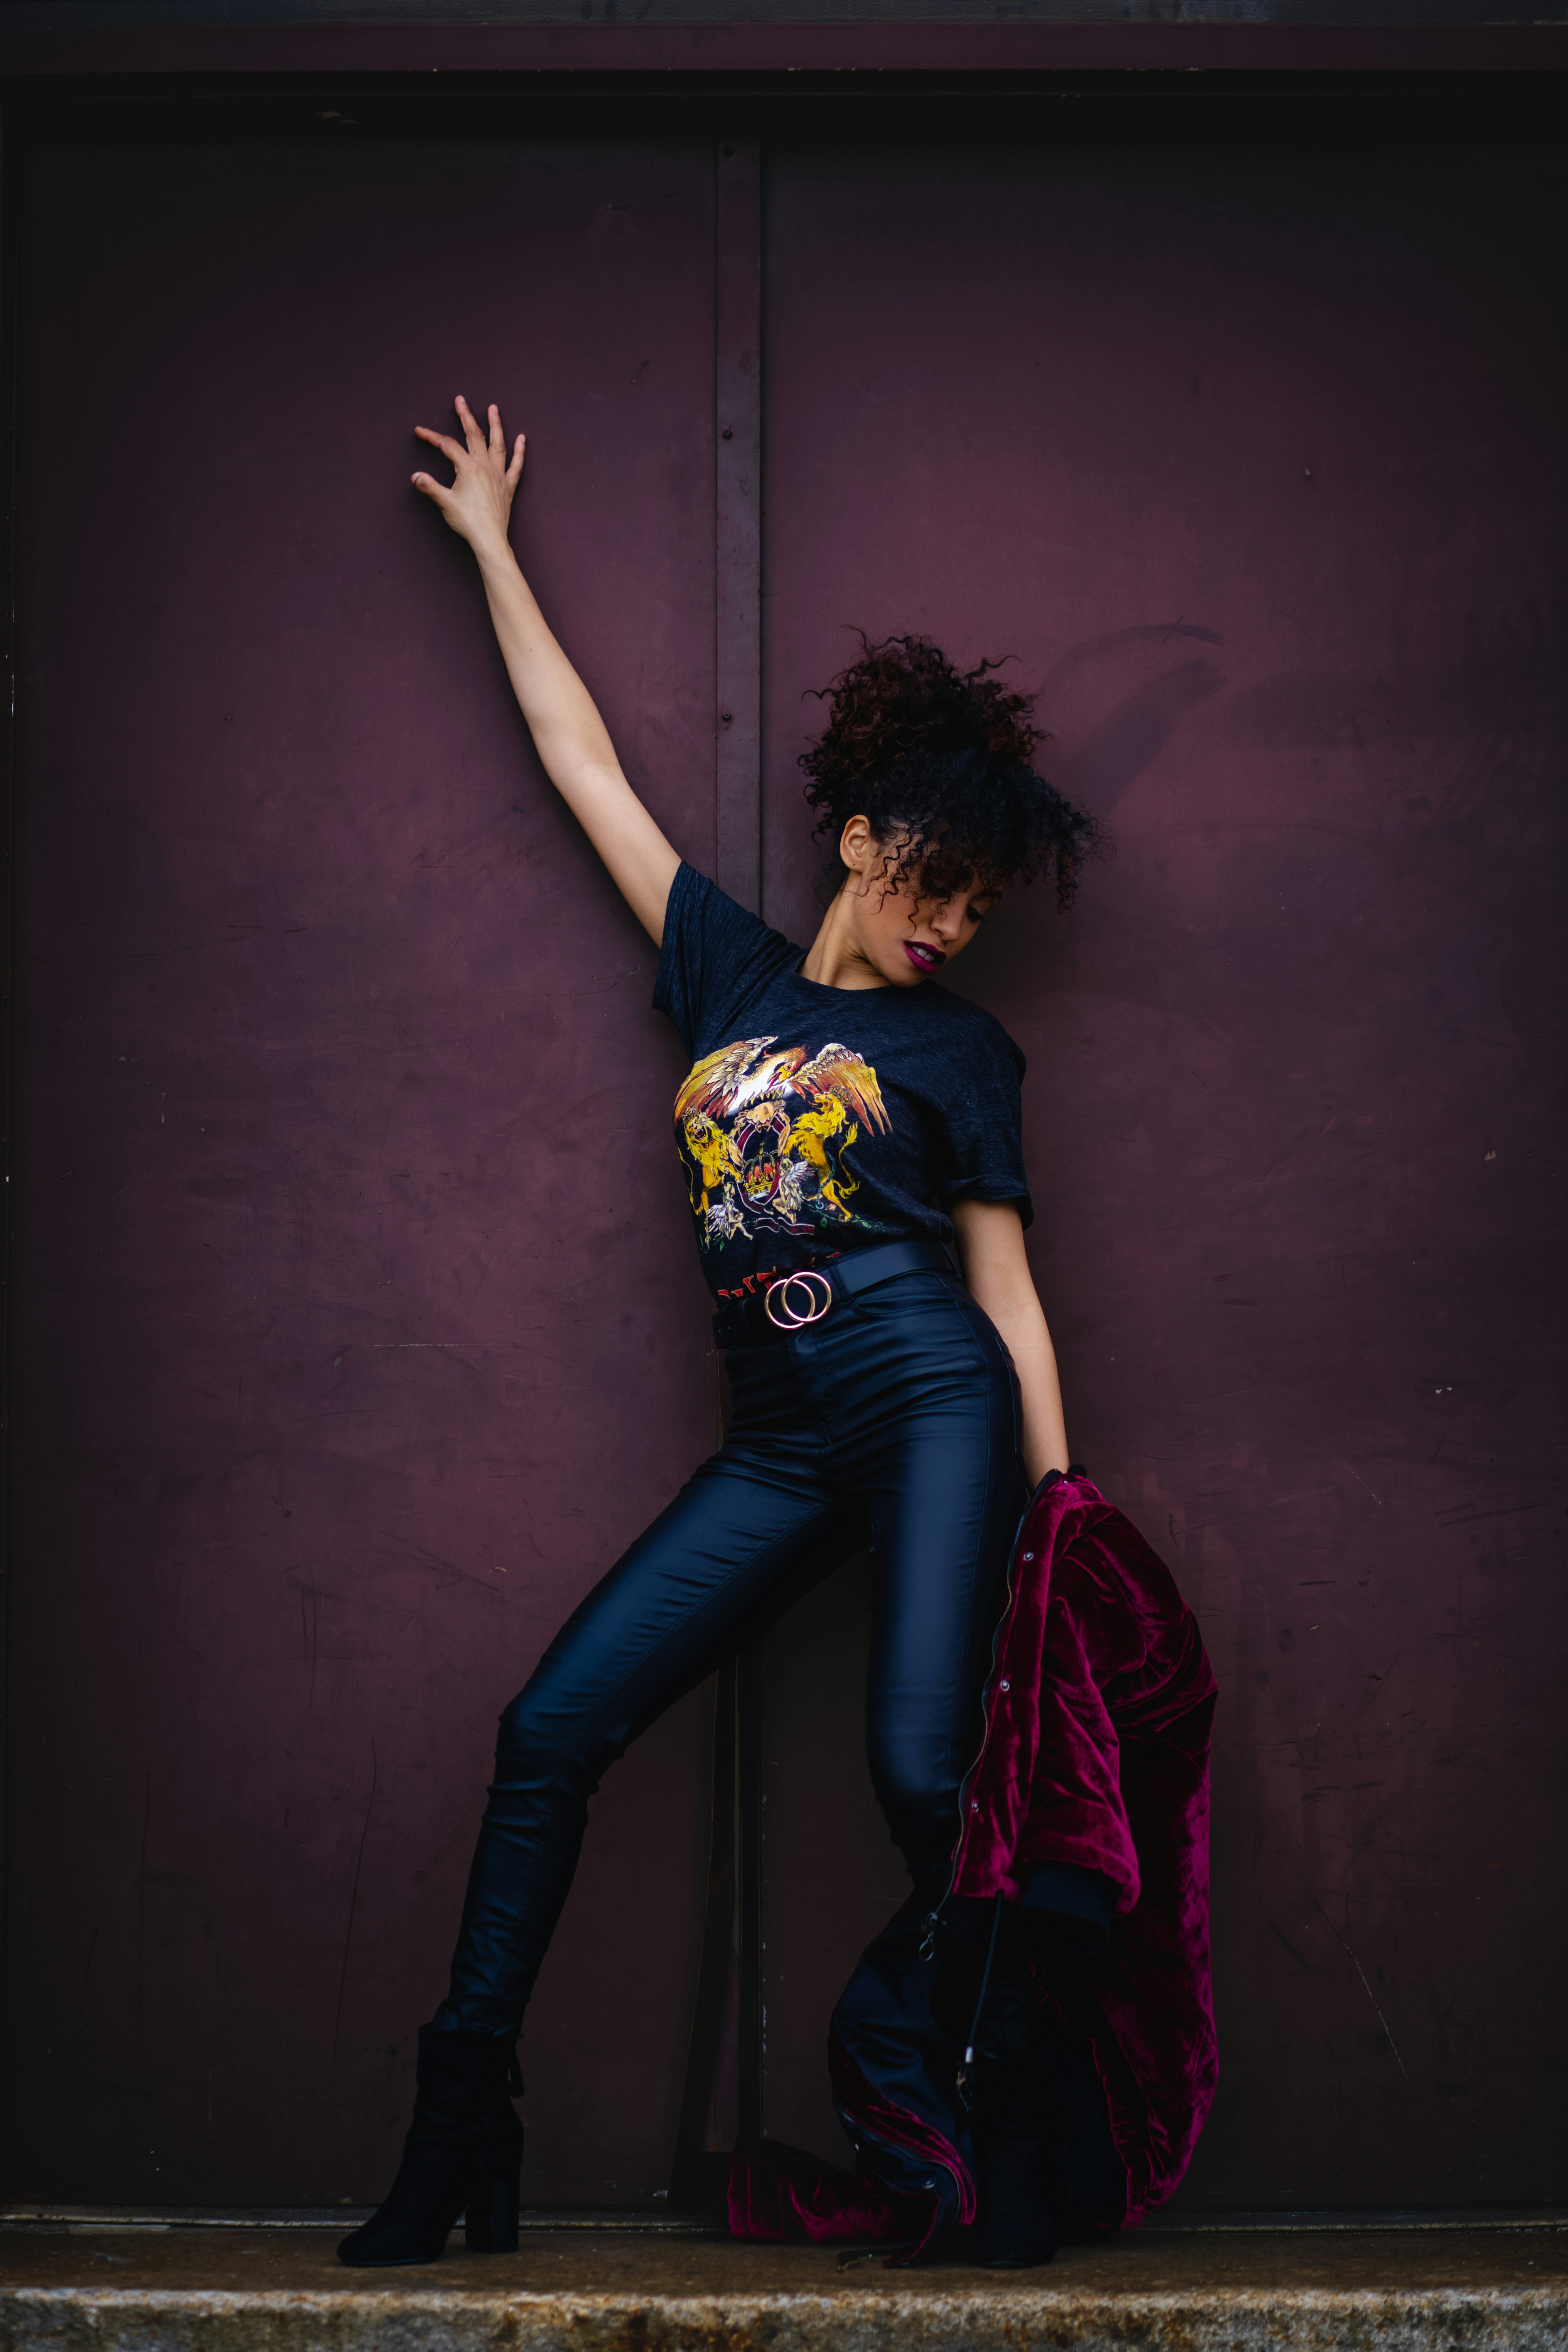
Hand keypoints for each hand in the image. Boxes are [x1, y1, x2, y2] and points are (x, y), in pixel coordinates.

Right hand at [411, 395, 524, 559]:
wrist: (489, 539)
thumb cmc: (467, 522)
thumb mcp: (444, 502)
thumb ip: (429, 486)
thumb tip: (415, 476)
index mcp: (468, 468)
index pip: (447, 445)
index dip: (432, 437)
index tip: (419, 431)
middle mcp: (485, 466)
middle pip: (474, 435)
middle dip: (466, 416)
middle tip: (460, 400)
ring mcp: (499, 475)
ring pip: (498, 444)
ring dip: (495, 424)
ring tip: (493, 408)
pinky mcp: (509, 487)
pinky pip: (517, 466)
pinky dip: (520, 452)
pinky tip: (522, 439)